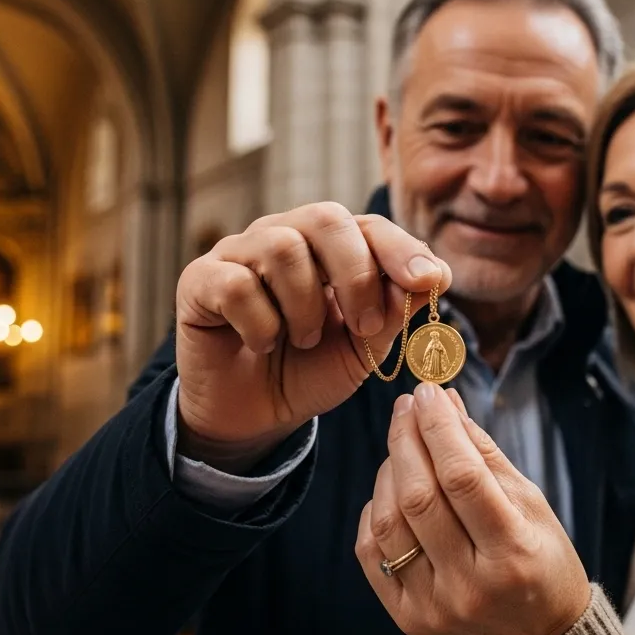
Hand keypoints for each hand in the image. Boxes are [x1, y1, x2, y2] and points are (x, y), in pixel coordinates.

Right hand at [175, 202, 450, 472]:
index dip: (402, 249)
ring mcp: (238, 252)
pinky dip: (261, 324)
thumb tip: (435, 277)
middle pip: (326, 219)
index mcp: (329, 246)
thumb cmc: (310, 370)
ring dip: (305, 306)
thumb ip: (394, 310)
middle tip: (364, 326)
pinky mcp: (200, 280)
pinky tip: (261, 345)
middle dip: (356, 274)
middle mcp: (284, 235)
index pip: (369, 225)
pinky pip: (238, 285)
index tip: (432, 281)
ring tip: (304, 340)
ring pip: (282, 248)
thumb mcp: (364, 347)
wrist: (254, 416)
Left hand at [356, 382, 590, 634]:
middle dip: (407, 439)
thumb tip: (446, 403)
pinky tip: (391, 492)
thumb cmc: (542, 561)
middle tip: (407, 406)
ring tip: (402, 447)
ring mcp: (434, 606)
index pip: (463, 477)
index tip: (429, 393)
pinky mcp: (408, 618)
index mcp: (512, 553)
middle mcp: (470, 585)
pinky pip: (371, 553)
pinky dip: (374, 511)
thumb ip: (483, 453)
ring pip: (388, 522)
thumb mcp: (530, 502)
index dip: (439, 428)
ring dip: (388, 471)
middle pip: (419, 498)